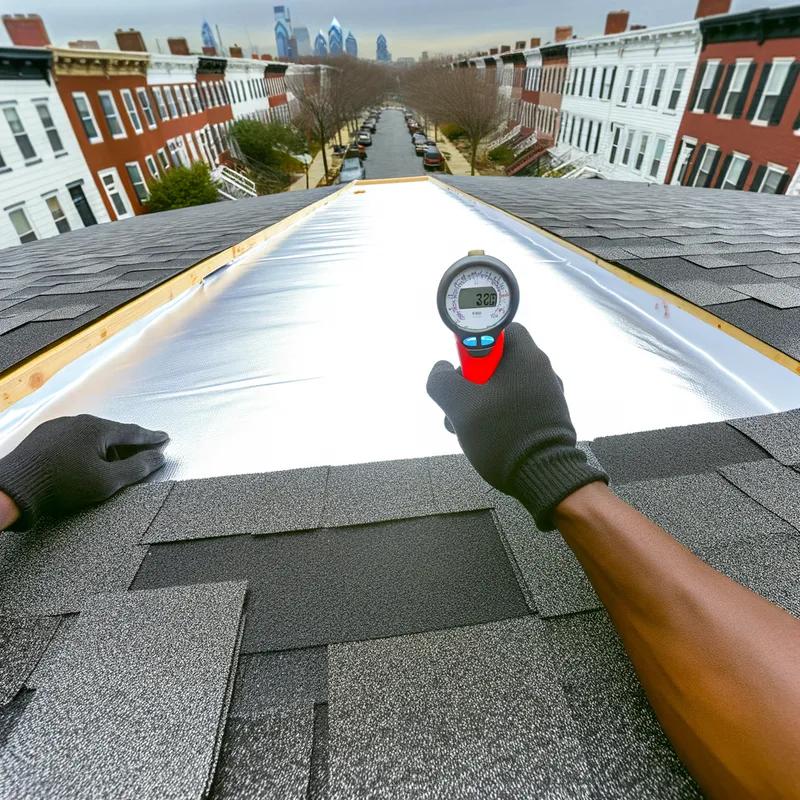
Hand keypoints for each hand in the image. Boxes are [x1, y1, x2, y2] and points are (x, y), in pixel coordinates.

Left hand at [0, 415, 168, 529]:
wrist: (14, 489)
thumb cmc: (62, 485)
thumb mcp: (107, 481)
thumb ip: (137, 468)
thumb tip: (158, 457)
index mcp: (97, 428)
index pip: (133, 431)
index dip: (151, 437)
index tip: (163, 438)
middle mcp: (77, 421)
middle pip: (112, 432)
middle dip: (128, 444)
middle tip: (140, 455)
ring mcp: (57, 427)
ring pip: (90, 435)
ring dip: (105, 448)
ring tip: (110, 466)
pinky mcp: (42, 437)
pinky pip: (72, 439)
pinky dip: (84, 449)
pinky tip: (82, 464)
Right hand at [426, 322, 605, 529]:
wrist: (543, 477)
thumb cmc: (502, 434)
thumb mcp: (459, 406)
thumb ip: (441, 381)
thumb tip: (440, 370)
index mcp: (527, 356)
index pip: (500, 329)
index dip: (476, 344)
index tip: (464, 368)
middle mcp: (543, 371)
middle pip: (498, 363)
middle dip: (473, 382)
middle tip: (460, 405)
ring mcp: (550, 396)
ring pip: (505, 388)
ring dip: (482, 404)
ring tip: (469, 430)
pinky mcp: (551, 419)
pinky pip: (518, 408)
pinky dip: (500, 417)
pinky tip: (488, 439)